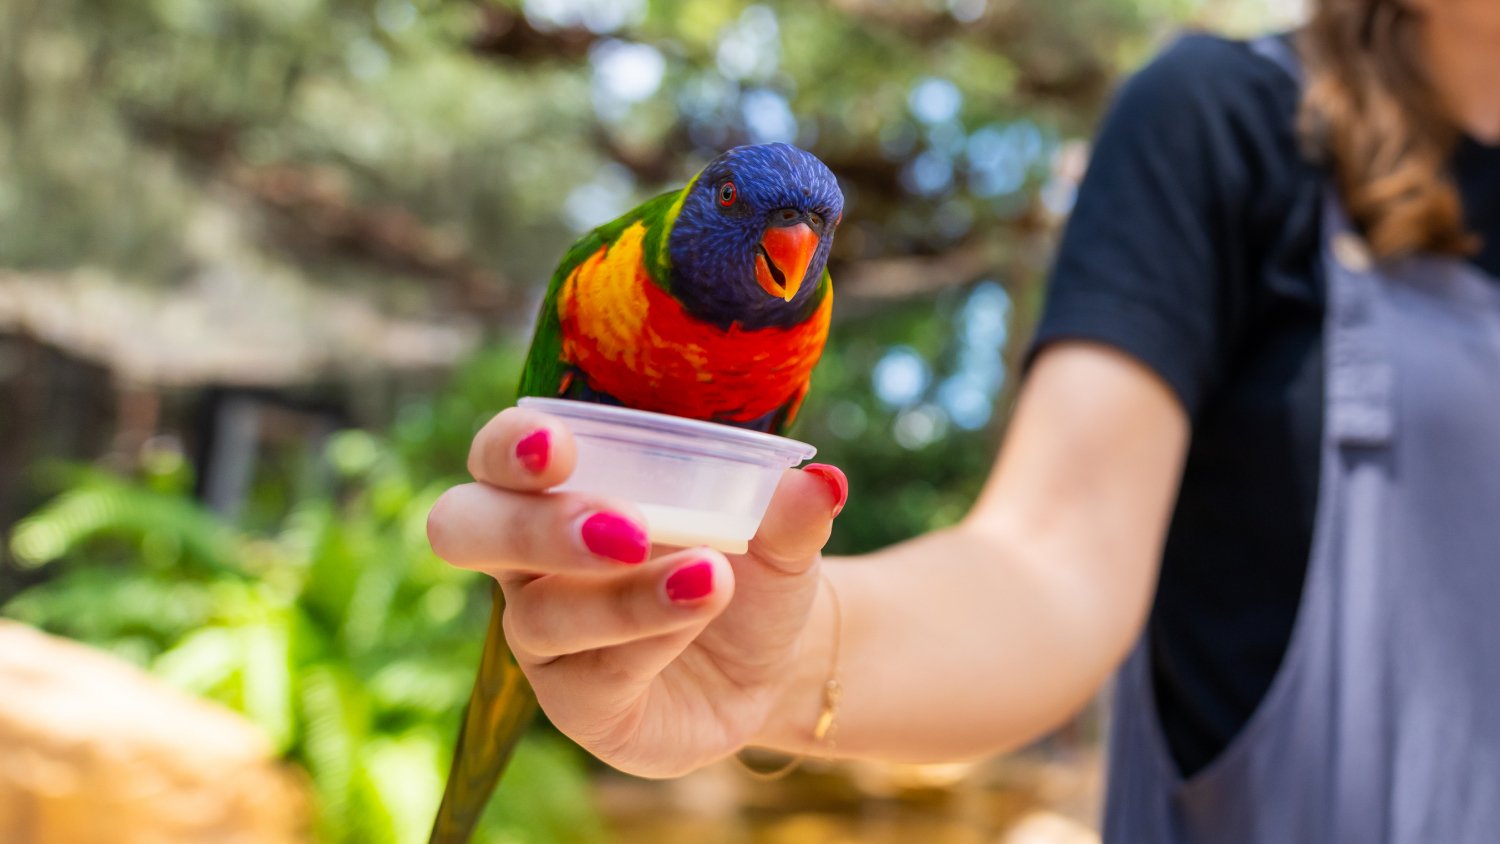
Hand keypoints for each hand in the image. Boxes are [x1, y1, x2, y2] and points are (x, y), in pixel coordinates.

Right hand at [426, 406, 845, 777]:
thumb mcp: (778, 533)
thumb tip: (825, 482)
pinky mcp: (577, 703)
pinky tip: (702, 613)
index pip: (497, 457)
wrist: (768, 659)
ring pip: (540, 615)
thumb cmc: (744, 567)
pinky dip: (650, 640)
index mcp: (555, 491)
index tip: (559, 445)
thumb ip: (790, 508)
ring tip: (710, 578)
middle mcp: (528, 563)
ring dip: (623, 598)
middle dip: (533, 526)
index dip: (510, 448)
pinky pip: (592, 676)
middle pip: (465, 531)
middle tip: (624, 526)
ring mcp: (544, 638)